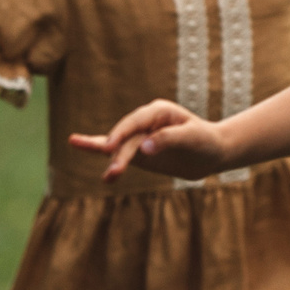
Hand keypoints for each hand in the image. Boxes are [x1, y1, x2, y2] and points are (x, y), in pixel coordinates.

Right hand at [69, 99, 233, 180]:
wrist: (212, 154)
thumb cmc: (205, 141)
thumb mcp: (193, 138)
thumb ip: (168, 139)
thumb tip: (143, 148)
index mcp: (158, 111)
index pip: (136, 121)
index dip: (123, 133)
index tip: (113, 148)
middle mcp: (145, 121)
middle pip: (127, 138)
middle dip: (119, 154)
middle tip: (113, 172)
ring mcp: (139, 136)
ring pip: (119, 147)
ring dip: (113, 162)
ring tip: (108, 178)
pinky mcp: (137, 152)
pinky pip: (116, 152)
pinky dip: (100, 152)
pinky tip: (78, 146)